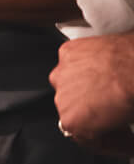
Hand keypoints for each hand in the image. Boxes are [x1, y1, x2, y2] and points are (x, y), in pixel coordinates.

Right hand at [49, 32, 133, 155]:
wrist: (132, 66)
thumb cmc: (129, 95)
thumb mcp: (119, 125)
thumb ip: (104, 130)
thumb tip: (109, 127)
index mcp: (72, 123)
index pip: (82, 135)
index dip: (102, 135)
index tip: (111, 131)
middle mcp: (61, 98)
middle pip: (73, 107)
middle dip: (91, 109)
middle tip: (110, 107)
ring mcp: (62, 73)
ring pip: (69, 82)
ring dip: (84, 84)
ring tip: (107, 85)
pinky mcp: (66, 52)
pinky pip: (72, 61)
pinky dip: (83, 63)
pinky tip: (101, 67)